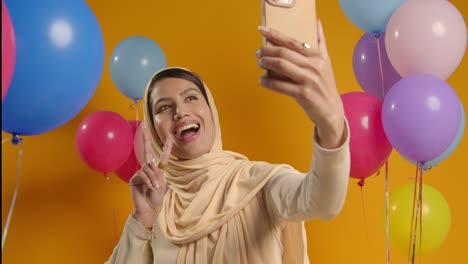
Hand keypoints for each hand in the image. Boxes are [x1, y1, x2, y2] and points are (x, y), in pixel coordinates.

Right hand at [128, 124, 171, 228]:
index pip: (162, 156)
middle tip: (143, 126)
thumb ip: (156, 172)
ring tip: (155, 187)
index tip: (170, 137)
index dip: (166, 147)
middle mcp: (148, 169)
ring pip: (148, 167)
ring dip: (153, 178)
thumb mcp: (161, 183)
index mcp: (158, 170)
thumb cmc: (156, 198)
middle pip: (147, 152)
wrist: (149, 209)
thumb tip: (150, 163)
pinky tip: (150, 188)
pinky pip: (143, 174)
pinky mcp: (134, 179)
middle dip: (145, 138)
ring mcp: (140, 173)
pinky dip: (148, 181)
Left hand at [257, 21, 345, 147]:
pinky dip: (268, 82)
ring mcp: (308, 80)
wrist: (332, 111)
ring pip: (281, 66)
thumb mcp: (326, 63)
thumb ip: (320, 43)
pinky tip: (262, 80)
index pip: (292, 42)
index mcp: (317, 57)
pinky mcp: (303, 94)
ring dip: (266, 63)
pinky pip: (280, 85)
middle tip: (258, 52)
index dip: (275, 35)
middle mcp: (314, 66)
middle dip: (267, 50)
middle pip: (284, 52)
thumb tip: (317, 23)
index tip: (262, 30)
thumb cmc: (325, 86)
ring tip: (259, 63)